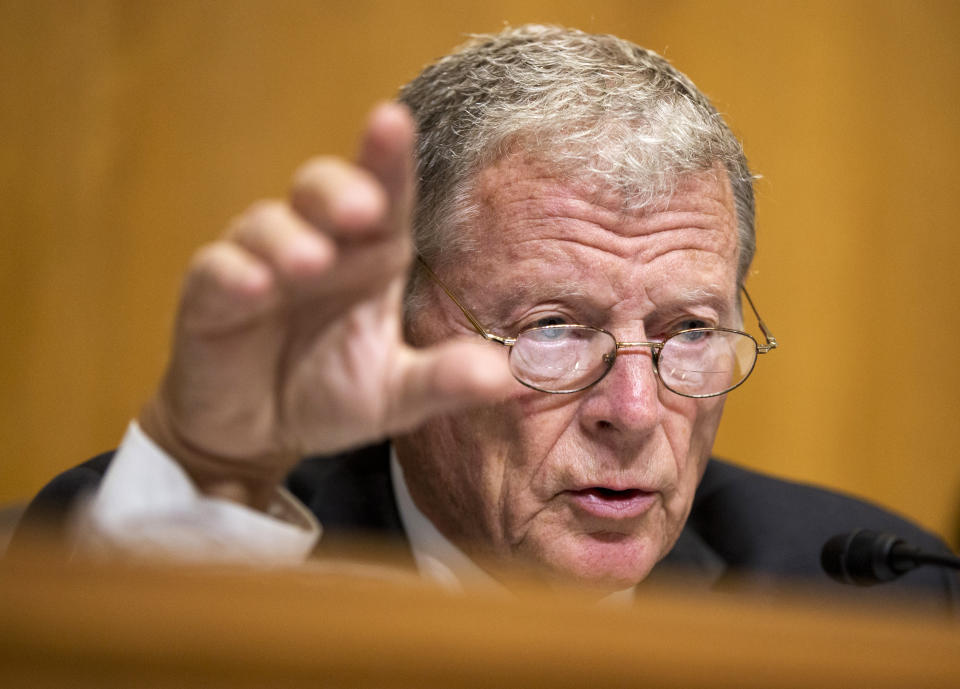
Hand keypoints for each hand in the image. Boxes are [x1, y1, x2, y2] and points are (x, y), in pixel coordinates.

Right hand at [139, 103, 512, 506]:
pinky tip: (253, 287)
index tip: (392, 121)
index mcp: (371, 256)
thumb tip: (510, 377)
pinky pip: (216, 272)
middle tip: (362, 209)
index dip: (387, 158)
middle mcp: (318, 245)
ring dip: (287, 238)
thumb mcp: (394, 395)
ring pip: (266, 224)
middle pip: (321, 190)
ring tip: (310, 263)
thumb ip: (442, 381)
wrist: (255, 432)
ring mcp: (260, 264)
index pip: (385, 195)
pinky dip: (233, 275)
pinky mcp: (211, 296)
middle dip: (338, 190)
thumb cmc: (328, 393)